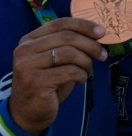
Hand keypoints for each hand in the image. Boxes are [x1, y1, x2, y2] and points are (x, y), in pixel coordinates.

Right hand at [8, 18, 106, 135]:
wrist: (28, 112)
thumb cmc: (47, 83)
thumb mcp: (56, 60)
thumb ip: (68, 45)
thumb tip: (98, 32)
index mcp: (29, 40)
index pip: (60, 23)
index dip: (84, 25)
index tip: (102, 32)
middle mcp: (25, 50)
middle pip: (67, 37)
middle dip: (91, 45)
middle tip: (103, 55)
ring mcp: (28, 65)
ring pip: (70, 53)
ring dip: (86, 62)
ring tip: (87, 71)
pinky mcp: (36, 81)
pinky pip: (70, 71)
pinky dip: (82, 75)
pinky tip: (79, 81)